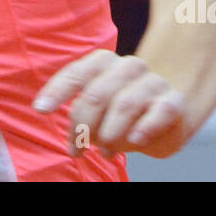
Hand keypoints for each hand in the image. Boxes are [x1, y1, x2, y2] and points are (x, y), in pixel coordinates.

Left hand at [33, 49, 188, 159]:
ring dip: (110, 133)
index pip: (77, 73)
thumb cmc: (123, 111)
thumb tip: (69, 133)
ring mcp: (153, 82)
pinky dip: (145, 126)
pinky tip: (136, 139)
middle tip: (76, 149)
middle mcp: (129, 67)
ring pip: (125, 104)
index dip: (57, 91)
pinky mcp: (174, 101)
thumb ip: (82, 112)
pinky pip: (160, 111)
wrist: (170, 112)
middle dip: (82, 126)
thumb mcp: (98, 110)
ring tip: (107, 152)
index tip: (41, 109)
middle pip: (97, 94)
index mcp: (105, 63)